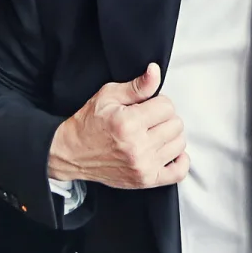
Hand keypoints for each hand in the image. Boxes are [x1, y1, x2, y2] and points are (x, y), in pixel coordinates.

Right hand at [48, 63, 188, 188]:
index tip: (146, 106)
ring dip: (169, 136)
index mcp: (128, 123)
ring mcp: (143, 166)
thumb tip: (155, 72)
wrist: (72, 153)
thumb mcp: (108, 96)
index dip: (158, 102)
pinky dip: (179, 160)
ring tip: (153, 134)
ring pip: (179, 144)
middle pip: (175, 125)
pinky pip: (178, 172)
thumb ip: (136, 86)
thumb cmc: (89, 124)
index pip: (167, 106)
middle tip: (148, 120)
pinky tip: (167, 151)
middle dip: (163, 118)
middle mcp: (137, 147)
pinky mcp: (145, 180)